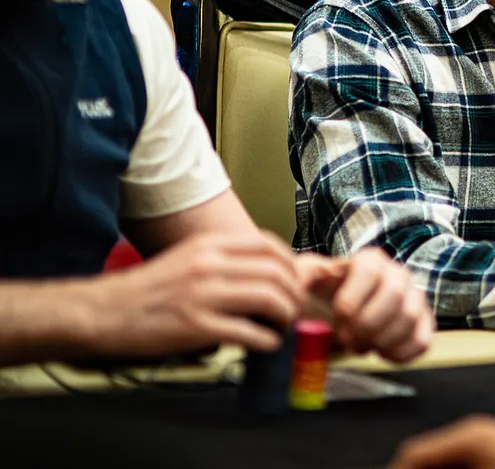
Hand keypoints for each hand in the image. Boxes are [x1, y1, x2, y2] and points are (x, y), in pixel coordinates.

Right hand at [81, 231, 304, 356]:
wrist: (104, 312)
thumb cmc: (148, 288)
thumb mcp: (187, 257)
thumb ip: (224, 259)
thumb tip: (267, 272)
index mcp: (209, 245)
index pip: (268, 245)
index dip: (290, 264)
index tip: (294, 280)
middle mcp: (209, 265)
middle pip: (276, 272)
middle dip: (294, 293)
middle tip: (295, 308)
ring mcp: (204, 296)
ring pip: (269, 299)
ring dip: (286, 316)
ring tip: (283, 326)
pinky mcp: (197, 327)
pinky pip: (249, 332)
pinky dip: (267, 341)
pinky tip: (266, 344)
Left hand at [296, 248, 433, 363]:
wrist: (340, 313)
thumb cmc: (323, 297)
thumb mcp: (306, 281)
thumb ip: (300, 276)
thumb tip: (300, 278)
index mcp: (370, 261)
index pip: (370, 271)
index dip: (352, 299)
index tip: (337, 316)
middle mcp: (398, 274)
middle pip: (395, 294)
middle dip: (368, 324)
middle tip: (347, 339)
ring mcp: (415, 298)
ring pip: (410, 318)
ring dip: (381, 340)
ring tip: (360, 345)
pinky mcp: (423, 324)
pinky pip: (422, 340)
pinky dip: (400, 353)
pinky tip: (380, 352)